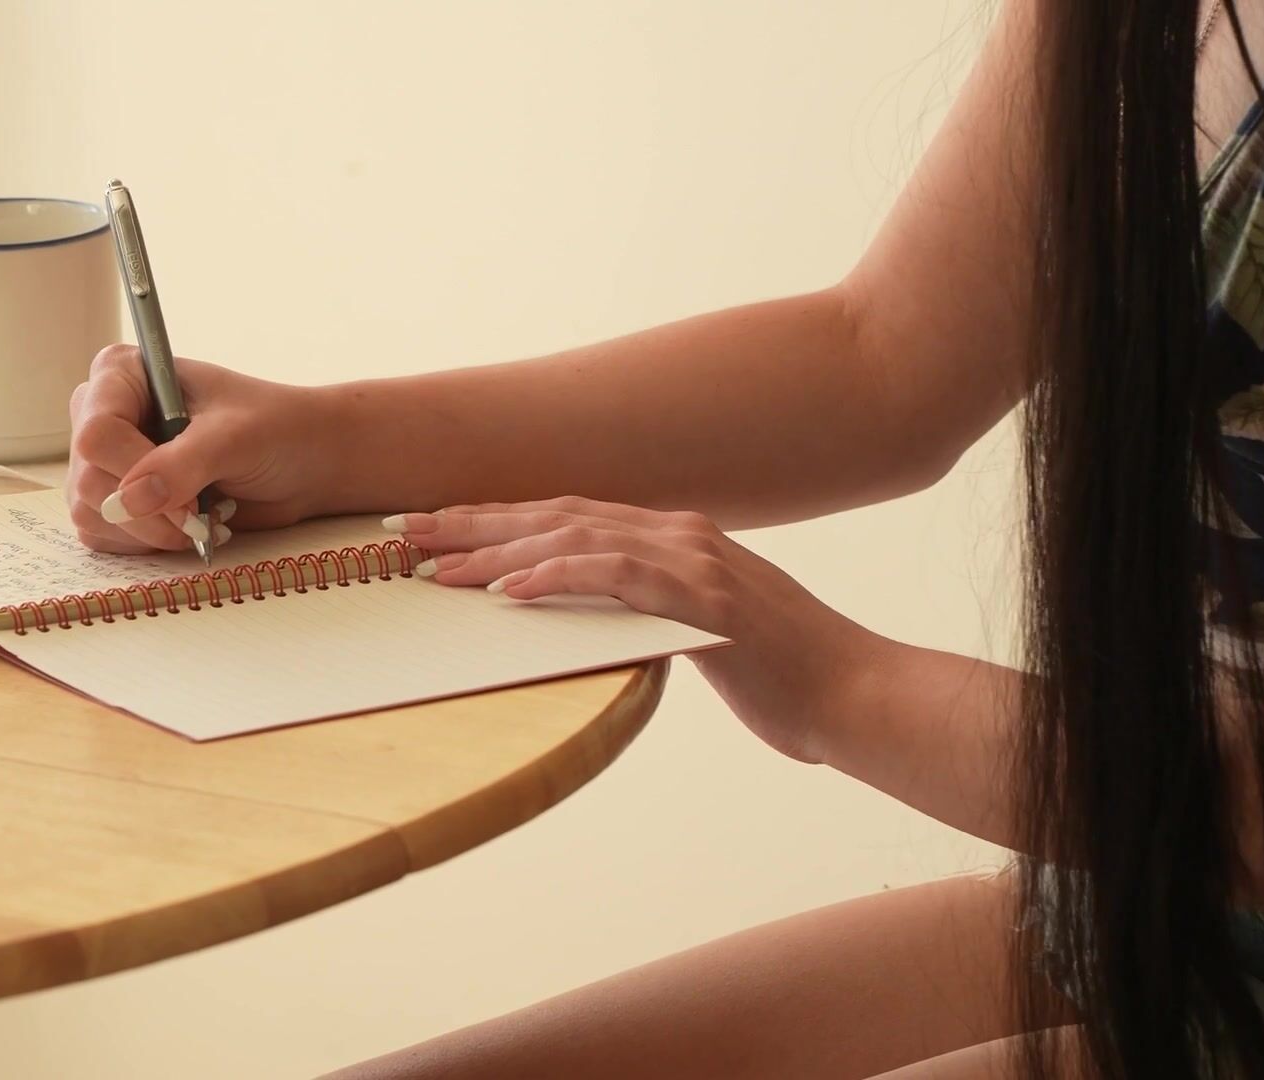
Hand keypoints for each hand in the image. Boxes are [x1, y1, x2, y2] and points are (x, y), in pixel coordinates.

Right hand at [66, 345, 334, 552]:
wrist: (303, 462)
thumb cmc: (274, 429)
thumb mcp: (234, 438)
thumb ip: (182, 464)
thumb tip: (130, 500)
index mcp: (121, 375)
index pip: (96, 432)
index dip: (134, 472)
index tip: (185, 496)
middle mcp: (102, 414)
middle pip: (89, 480)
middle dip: (147, 512)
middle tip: (198, 515)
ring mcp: (105, 461)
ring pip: (92, 514)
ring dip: (150, 532)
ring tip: (200, 516)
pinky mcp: (116, 502)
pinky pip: (105, 537)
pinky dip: (147, 544)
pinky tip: (186, 527)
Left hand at [386, 496, 888, 763]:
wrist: (859, 695)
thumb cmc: (783, 678)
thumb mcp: (700, 636)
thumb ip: (648, 618)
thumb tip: (596, 631)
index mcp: (672, 538)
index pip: (565, 518)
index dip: (495, 522)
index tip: (433, 532)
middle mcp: (677, 533)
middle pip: (553, 514)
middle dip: (473, 522)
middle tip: (404, 532)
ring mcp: (693, 560)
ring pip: (573, 537)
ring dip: (497, 551)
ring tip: (437, 566)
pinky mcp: (703, 598)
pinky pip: (616, 577)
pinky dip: (558, 578)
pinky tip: (511, 591)